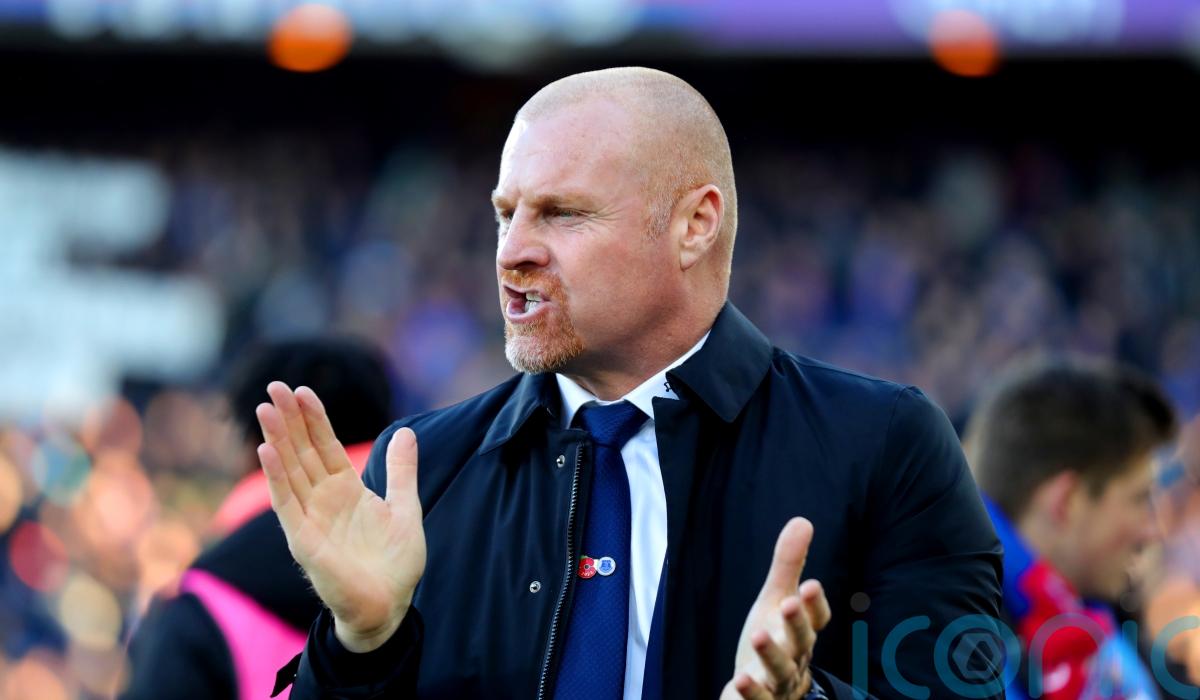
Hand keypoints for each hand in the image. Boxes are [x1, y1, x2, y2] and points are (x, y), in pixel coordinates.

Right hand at [256, 381, 425, 651]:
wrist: (389, 606)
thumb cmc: (395, 563)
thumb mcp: (405, 507)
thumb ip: (401, 471)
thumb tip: (407, 431)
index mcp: (345, 490)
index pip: (325, 446)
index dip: (314, 418)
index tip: (302, 390)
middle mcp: (323, 500)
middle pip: (302, 452)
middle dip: (289, 419)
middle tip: (274, 386)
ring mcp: (310, 518)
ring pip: (290, 471)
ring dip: (277, 440)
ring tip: (265, 409)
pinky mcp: (303, 540)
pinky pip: (287, 503)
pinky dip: (276, 478)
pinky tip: (266, 451)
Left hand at [721, 518, 831, 699]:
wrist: (768, 692)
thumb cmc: (774, 639)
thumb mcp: (776, 599)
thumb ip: (788, 565)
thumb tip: (802, 521)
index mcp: (802, 632)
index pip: (816, 618)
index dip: (813, 604)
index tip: (809, 584)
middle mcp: (796, 657)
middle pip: (801, 642)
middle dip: (797, 624)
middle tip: (788, 604)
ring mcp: (779, 683)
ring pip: (781, 671)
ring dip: (772, 654)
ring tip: (757, 635)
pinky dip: (751, 692)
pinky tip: (740, 680)